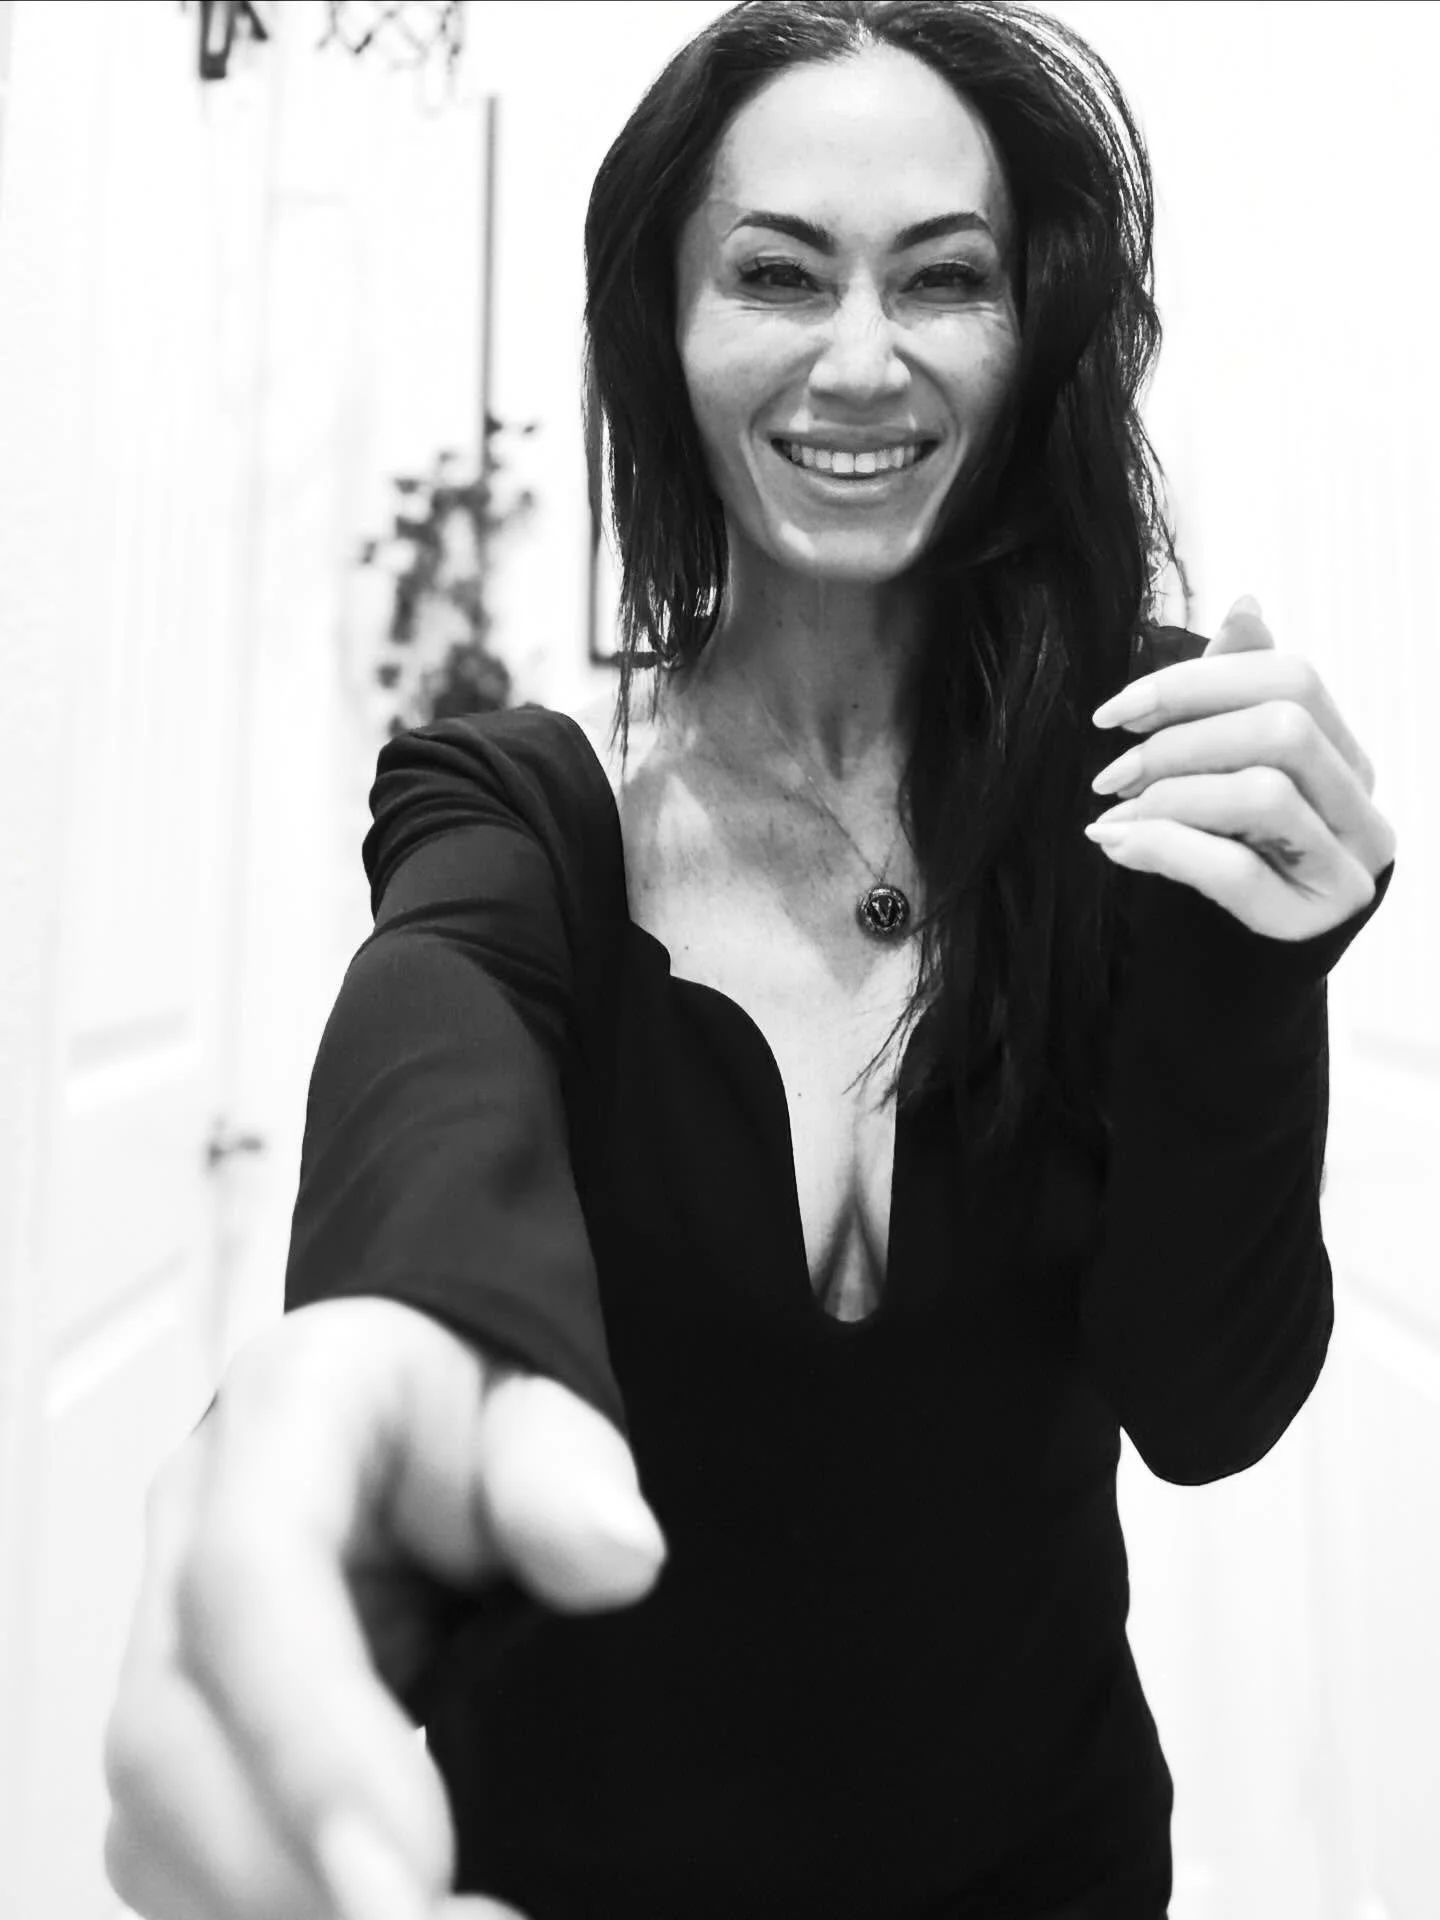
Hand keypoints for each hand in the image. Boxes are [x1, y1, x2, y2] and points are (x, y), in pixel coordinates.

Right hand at [102, 1297, 665, 1919]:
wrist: (435, 1412)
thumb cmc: (475, 1407)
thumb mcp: (543, 1407)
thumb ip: (568, 1470)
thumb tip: (613, 1553)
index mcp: (284, 1415)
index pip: (250, 1575)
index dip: (312, 1735)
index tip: (410, 1862)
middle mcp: (195, 1527)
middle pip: (169, 1723)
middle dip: (287, 1865)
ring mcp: (175, 1630)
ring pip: (155, 1808)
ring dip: (275, 1905)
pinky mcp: (191, 1724)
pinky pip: (178, 1848)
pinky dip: (268, 1907)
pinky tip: (381, 1912)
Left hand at [1085, 596, 1397, 939]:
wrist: (1227, 972)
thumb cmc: (1226, 857)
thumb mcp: (1225, 771)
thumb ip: (1235, 697)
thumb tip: (1245, 605)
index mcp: (1342, 752)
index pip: (1290, 676)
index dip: (1195, 680)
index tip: (1114, 712)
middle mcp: (1359, 802)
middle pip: (1284, 726)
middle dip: (1180, 738)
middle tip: (1109, 772)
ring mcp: (1347, 865)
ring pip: (1265, 793)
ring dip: (1169, 796)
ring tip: (1112, 816)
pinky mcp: (1311, 922)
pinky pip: (1239, 869)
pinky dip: (1164, 848)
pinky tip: (1116, 845)